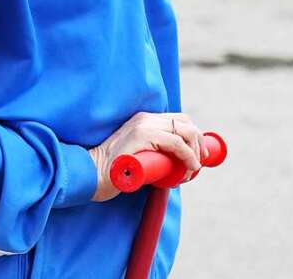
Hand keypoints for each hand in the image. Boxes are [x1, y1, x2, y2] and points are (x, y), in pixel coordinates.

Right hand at [88, 112, 207, 202]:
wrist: (91, 173)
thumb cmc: (115, 171)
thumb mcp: (138, 155)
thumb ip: (151, 153)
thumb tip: (173, 167)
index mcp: (144, 119)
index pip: (178, 119)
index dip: (195, 135)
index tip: (200, 155)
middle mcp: (145, 118)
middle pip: (185, 123)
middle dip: (199, 142)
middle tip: (200, 163)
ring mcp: (143, 126)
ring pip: (183, 131)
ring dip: (195, 151)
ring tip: (193, 170)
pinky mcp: (141, 137)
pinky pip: (174, 143)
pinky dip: (188, 156)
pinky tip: (189, 168)